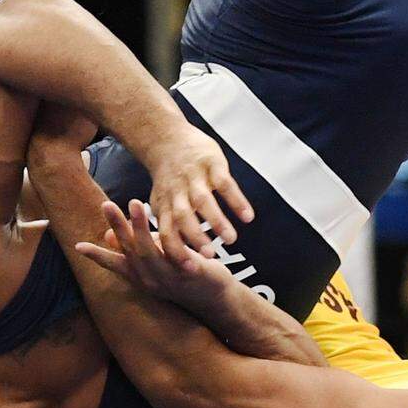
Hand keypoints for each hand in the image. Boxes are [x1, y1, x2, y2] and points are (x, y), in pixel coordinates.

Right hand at [76, 199, 235, 313]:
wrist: (216, 297)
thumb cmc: (184, 273)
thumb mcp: (157, 261)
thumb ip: (136, 247)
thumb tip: (108, 234)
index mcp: (141, 278)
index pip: (115, 265)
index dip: (96, 256)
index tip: (76, 246)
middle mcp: (151, 281)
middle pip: (130, 251)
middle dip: (118, 227)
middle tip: (106, 204)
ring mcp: (169, 280)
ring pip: (150, 251)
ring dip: (140, 227)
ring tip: (135, 202)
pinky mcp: (189, 274)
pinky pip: (176, 254)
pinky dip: (168, 239)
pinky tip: (165, 222)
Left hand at [145, 124, 253, 265]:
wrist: (168, 138)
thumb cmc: (169, 179)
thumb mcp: (159, 202)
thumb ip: (163, 226)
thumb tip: (158, 258)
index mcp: (164, 205)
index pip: (167, 231)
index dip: (177, 250)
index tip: (190, 269)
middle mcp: (178, 192)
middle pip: (183, 217)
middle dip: (196, 237)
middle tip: (211, 257)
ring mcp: (194, 177)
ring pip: (203, 201)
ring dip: (217, 220)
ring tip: (232, 240)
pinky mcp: (211, 164)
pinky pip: (225, 184)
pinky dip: (236, 201)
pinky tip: (248, 217)